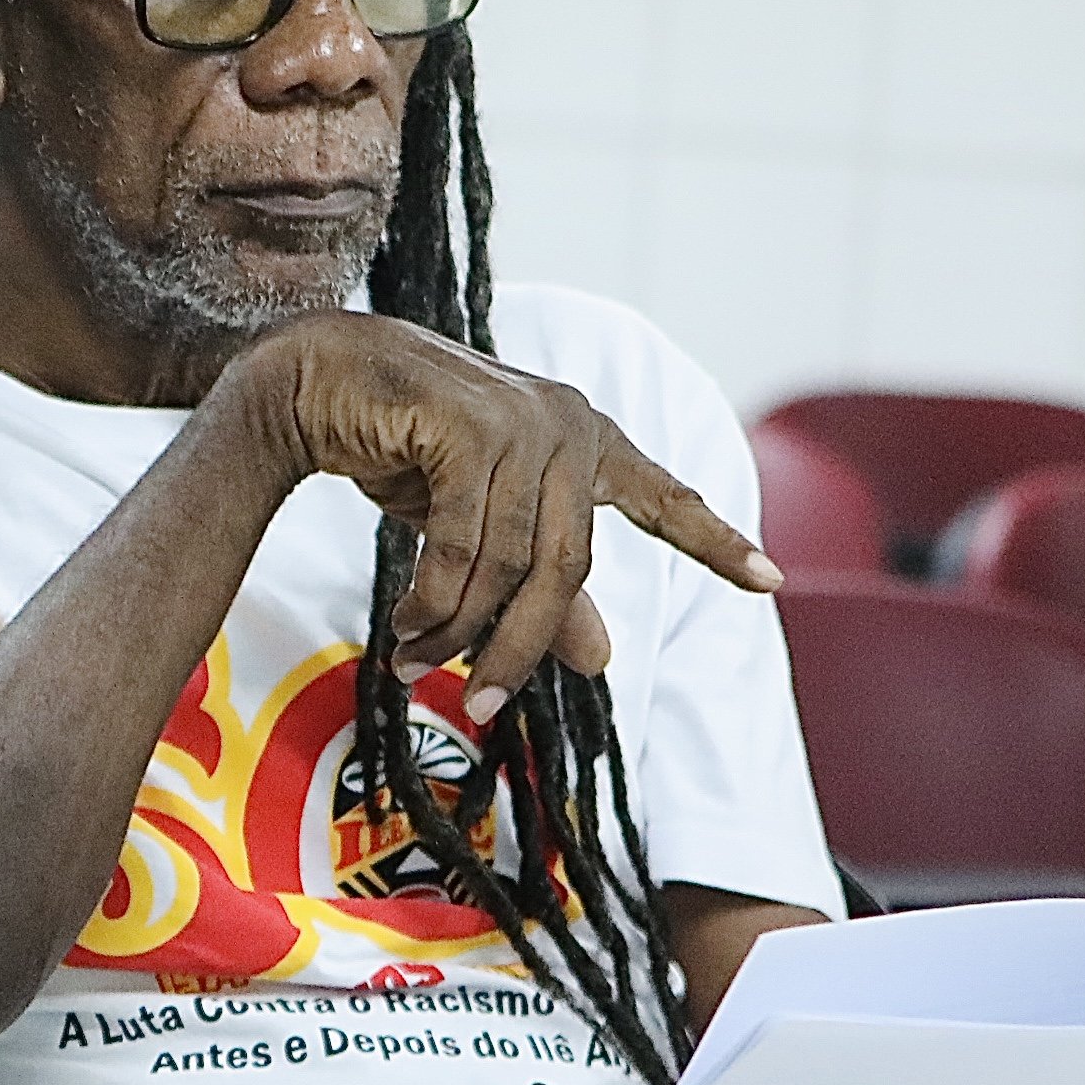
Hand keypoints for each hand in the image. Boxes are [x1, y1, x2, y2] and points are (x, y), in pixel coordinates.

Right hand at [228, 313, 780, 725]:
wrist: (317, 380)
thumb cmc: (400, 444)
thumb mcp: (479, 522)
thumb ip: (541, 582)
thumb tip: (601, 660)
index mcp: (584, 440)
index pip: (662, 496)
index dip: (714, 541)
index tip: (768, 580)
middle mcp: (566, 425)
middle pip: (567, 566)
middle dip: (520, 646)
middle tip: (482, 705)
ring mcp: (522, 422)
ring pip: (510, 562)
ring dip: (458, 627)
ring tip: (416, 659)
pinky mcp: (471, 428)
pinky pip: (463, 543)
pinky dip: (433, 596)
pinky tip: (405, 622)